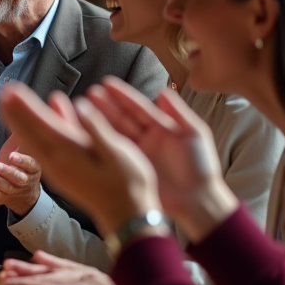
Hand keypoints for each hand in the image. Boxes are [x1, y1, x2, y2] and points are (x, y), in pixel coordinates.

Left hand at [0, 82, 159, 235]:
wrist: (126, 216)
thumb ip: (96, 130)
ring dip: (19, 123)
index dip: (27, 107)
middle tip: (4, 92)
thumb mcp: (117, 154)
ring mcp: (57, 170)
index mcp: (71, 154)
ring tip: (9, 105)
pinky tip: (30, 127)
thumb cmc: (129, 184)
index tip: (12, 91)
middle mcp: (58, 162)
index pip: (43, 125)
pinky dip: (30, 135)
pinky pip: (39, 150)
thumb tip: (81, 106)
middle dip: (16, 112)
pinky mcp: (60, 174)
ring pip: (32, 142)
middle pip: (30, 133)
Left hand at [0, 133, 42, 216]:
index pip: (31, 164)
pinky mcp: (4, 198)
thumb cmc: (22, 163)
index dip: (23, 161)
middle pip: (19, 178)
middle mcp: (26, 179)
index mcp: (34, 166)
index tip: (12, 156)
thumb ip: (22, 132)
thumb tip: (19, 109)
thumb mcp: (25, 147)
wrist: (25, 190)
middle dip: (8, 172)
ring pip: (6, 188)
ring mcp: (15, 190)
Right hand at [86, 79, 237, 242]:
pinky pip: (114, 152)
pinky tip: (87, 132)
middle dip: (106, 105)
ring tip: (83, 108)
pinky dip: (100, 141)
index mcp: (161, 128)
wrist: (198, 200)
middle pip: (123, 118)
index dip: (123, 96)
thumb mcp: (195, 135)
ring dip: (99, 121)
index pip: (138, 108)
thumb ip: (179, 113)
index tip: (107, 84)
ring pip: (115, 133)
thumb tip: (162, 92)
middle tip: (89, 94)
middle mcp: (146, 139)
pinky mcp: (131, 168)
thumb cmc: (201, 168)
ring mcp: (137, 153)